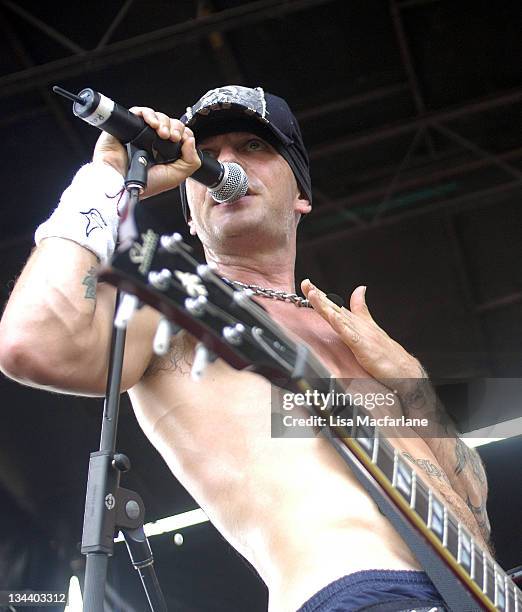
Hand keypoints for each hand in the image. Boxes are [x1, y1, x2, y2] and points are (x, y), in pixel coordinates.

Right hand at [92, 106, 200, 198]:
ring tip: (162, 133)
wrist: (123, 182)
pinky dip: (149, 114)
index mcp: (167, 152)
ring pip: (158, 117)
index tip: (183, 140)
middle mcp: (155, 142)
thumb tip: (191, 140)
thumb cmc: (145, 183)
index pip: (180, 134)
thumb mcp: (176, 176)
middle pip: (171, 123)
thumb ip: (191, 161)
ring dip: (164, 122)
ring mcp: (142, 133)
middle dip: (175, 128)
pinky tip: (152, 123)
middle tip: (173, 137)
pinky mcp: (129, 126)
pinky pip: (140, 112)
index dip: (184, 134)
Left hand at [301, 279, 424, 390]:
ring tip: (313, 294)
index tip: (307, 283)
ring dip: (326, 306)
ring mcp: (361, 334)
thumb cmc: (386, 351)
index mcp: (354, 322)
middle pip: (334, 307)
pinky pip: (350, 335)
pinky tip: (332, 317)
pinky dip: (341, 326)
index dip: (320, 295)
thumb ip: (362, 309)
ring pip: (339, 318)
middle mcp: (357, 325)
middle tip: (306, 283)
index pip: (334, 306)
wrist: (405, 369)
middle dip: (319, 295)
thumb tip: (360, 288)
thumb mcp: (369, 328)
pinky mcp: (364, 347)